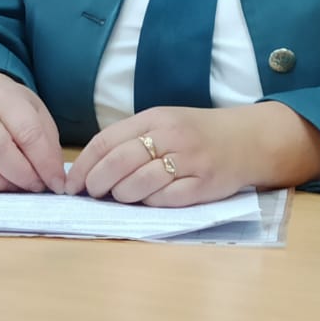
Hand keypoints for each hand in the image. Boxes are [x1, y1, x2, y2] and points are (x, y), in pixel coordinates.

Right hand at [0, 71, 65, 193]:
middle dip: (21, 173)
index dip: (44, 162)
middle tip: (36, 186)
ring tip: (15, 187)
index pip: (27, 131)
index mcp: (6, 99)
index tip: (57, 182)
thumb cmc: (15, 113)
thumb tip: (55, 179)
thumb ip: (47, 145)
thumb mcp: (38, 116)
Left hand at [64, 106, 263, 206]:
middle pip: (119, 162)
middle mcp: (171, 136)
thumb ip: (131, 139)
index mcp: (155, 118)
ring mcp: (189, 160)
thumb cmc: (198, 134)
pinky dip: (150, 202)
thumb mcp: (164, 123)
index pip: (107, 141)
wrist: (248, 140)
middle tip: (92, 193)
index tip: (72, 183)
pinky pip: (166, 198)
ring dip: (121, 194)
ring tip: (120, 196)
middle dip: (97, 182)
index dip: (85, 165)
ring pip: (139, 183)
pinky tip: (148, 199)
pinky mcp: (203, 184)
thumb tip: (90, 167)